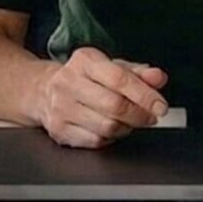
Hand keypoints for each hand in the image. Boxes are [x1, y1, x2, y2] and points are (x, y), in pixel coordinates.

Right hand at [35, 46, 169, 147]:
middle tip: (150, 117)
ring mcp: (61, 107)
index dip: (145, 95)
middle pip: (114, 105)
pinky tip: (112, 128)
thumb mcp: (112, 67)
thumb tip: (159, 78)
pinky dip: (111, 138)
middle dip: (139, 115)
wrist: (42, 90)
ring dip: (127, 127)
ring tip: (130, 121)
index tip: (160, 106)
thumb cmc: (85, 78)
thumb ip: (138, 73)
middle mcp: (69, 82)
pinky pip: (95, 140)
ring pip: (107, 126)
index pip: (119, 79)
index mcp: (85, 61)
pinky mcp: (59, 130)